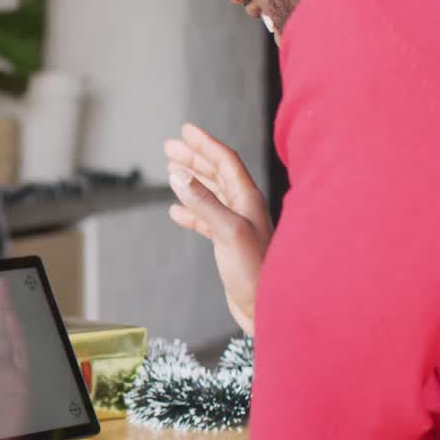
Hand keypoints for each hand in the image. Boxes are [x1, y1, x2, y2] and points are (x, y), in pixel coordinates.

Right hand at [164, 124, 272, 335]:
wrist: (269, 308)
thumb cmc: (256, 272)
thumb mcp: (227, 232)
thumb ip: (203, 203)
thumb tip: (178, 175)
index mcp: (248, 199)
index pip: (225, 161)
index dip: (204, 144)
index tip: (185, 130)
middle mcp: (244, 208)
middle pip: (216, 173)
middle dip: (193, 158)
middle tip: (169, 146)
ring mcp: (236, 226)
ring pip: (210, 194)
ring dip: (191, 180)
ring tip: (171, 170)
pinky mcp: (228, 244)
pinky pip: (206, 219)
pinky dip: (190, 211)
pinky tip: (176, 212)